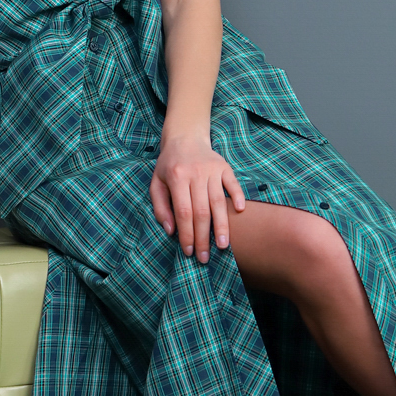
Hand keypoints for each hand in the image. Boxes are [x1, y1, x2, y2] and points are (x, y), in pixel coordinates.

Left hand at [149, 132, 244, 263]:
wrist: (185, 137)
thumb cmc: (169, 165)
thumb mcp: (156, 183)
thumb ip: (160, 207)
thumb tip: (171, 231)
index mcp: (176, 177)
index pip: (183, 212)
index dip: (187, 234)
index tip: (189, 251)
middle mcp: (195, 173)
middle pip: (202, 211)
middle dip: (203, 237)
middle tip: (205, 258)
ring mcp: (212, 169)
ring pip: (218, 201)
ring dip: (222, 226)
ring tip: (223, 246)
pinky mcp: (225, 166)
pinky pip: (233, 183)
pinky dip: (237, 197)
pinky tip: (239, 212)